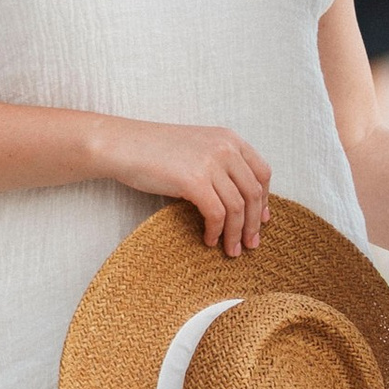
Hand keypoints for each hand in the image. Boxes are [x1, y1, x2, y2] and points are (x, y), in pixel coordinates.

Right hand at [113, 120, 271, 253]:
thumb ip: (220, 164)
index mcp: (229, 138)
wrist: (123, 145)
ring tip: (232, 250)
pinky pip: (217, 214)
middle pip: (254, 193)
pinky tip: (210, 240)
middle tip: (251, 244)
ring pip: (238, 208)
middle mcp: (225, 148)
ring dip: (236, 234)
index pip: (262, 172)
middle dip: (254, 223)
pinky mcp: (194, 181)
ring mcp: (211, 164)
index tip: (261, 220)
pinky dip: (217, 232)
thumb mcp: (197, 147)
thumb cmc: (154, 150)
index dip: (265, 200)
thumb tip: (238, 197)